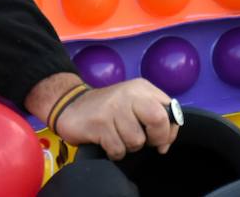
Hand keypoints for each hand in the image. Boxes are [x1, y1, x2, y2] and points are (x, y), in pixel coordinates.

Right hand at [45, 79, 177, 159]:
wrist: (70, 104)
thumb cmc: (108, 109)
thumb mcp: (134, 105)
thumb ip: (154, 119)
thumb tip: (164, 145)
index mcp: (142, 88)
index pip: (169, 110)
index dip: (168, 131)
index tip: (159, 140)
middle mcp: (129, 94)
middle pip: (158, 119)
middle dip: (154, 138)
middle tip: (142, 141)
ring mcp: (113, 107)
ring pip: (136, 140)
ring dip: (128, 146)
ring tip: (117, 136)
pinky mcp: (99, 123)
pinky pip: (118, 149)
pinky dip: (114, 151)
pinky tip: (106, 140)